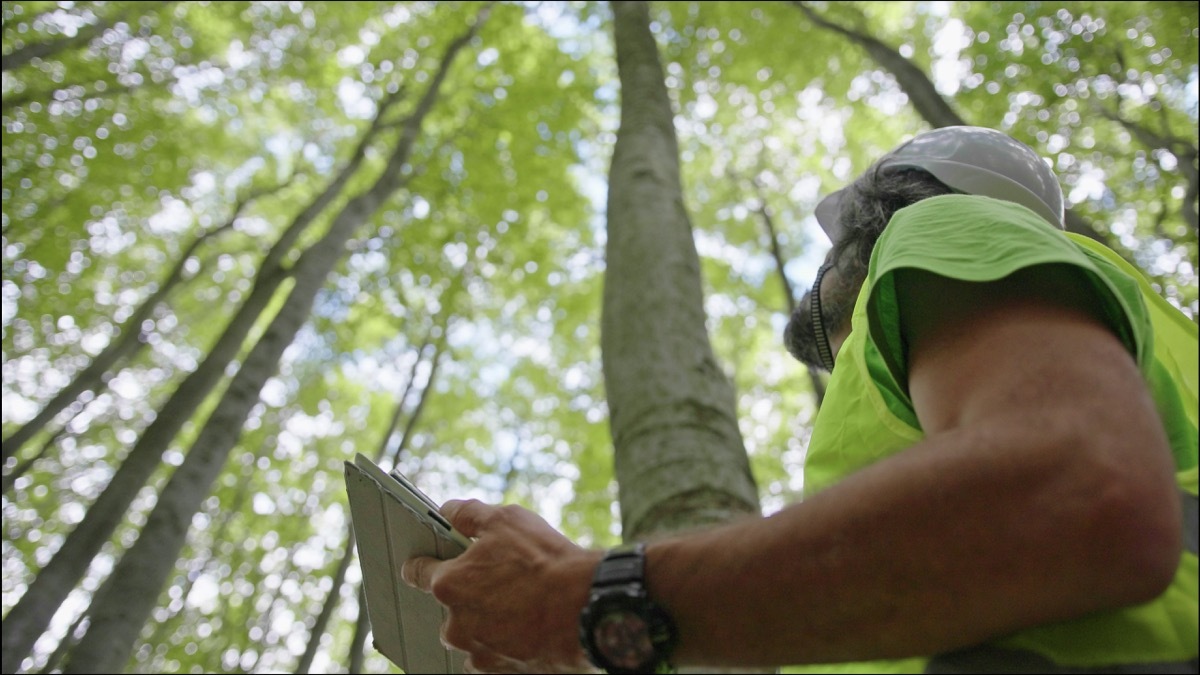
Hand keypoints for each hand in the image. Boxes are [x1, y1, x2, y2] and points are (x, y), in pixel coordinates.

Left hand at [402, 499, 602, 673]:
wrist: (586, 606)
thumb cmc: (545, 562)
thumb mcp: (506, 520)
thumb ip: (468, 514)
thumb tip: (449, 512)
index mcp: (449, 584)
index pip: (417, 572)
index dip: (422, 563)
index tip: (425, 562)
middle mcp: (456, 624)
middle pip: (450, 607)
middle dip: (469, 595)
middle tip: (500, 581)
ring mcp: (478, 651)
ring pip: (471, 635)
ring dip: (487, 623)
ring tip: (520, 605)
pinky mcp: (500, 672)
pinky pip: (493, 657)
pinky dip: (505, 645)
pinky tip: (527, 628)